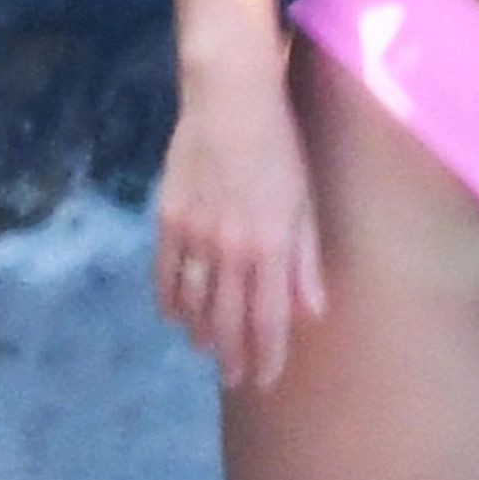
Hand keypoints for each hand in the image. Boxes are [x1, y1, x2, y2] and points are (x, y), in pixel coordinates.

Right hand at [154, 57, 327, 391]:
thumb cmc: (281, 144)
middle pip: (228, 319)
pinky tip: (176, 316)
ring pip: (194, 303)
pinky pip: (166, 275)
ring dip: (202, 333)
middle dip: (234, 356)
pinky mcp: (168, 219)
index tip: (266, 380)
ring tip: (210, 351)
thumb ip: (306, 257)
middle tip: (237, 379)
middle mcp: (231, 249)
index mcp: (271, 244)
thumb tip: (311, 310)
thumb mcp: (305, 199)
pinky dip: (170, 301)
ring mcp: (194, 236)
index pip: (269, 317)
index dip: (268, 353)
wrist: (230, 99)